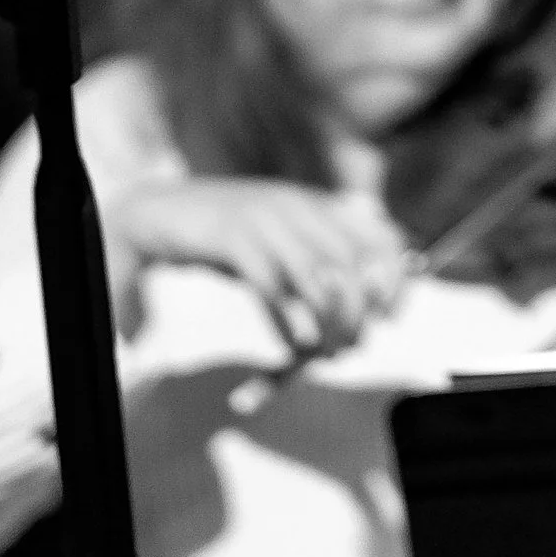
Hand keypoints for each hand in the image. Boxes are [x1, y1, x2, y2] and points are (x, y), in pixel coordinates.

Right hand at [105, 175, 407, 357]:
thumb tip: (355, 320)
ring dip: (328, 323)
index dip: (395, 279)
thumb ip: (314, 265)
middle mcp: (298, 205)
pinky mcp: (233, 236)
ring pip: (318, 275)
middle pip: (353, 262)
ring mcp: (266, 217)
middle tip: (350, 347)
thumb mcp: (279, 243)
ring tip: (322, 352)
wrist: (160, 211)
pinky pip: (272, 284)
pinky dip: (289, 320)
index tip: (391, 319)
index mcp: (316, 204)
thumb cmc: (225, 239)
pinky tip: (294, 344)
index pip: (380, 235)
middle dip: (358, 313)